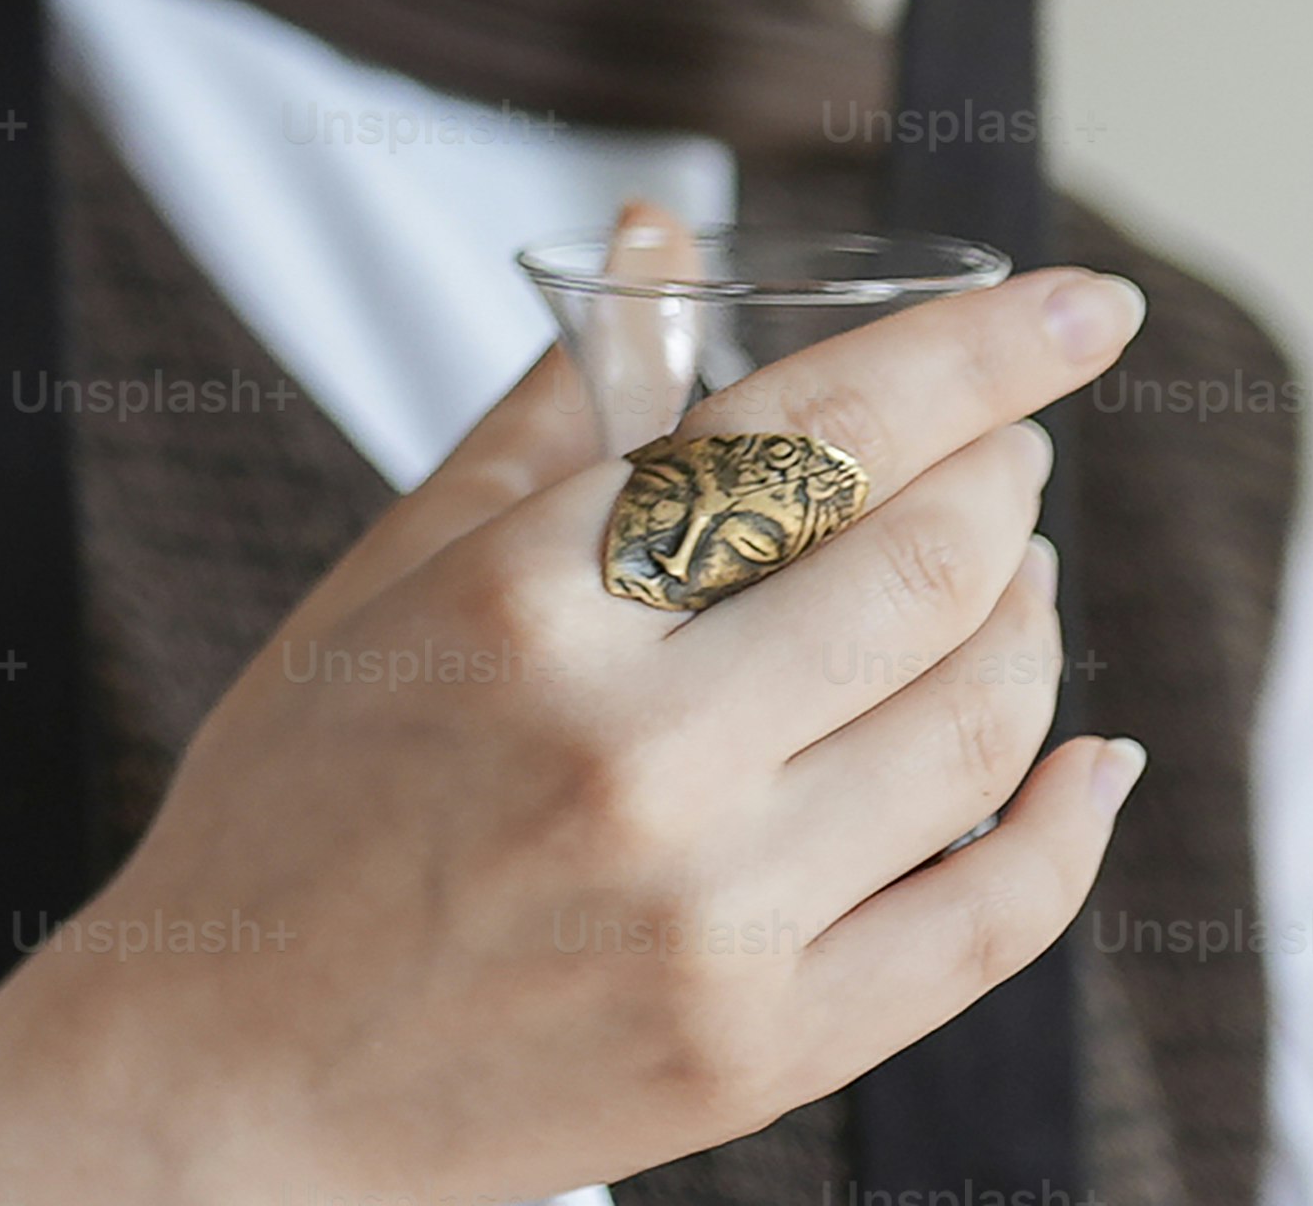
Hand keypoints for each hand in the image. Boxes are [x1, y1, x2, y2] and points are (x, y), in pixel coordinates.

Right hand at [0, 212, 1150, 1205]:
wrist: (226, 1077)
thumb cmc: (292, 810)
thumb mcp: (385, 583)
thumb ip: (553, 411)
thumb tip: (662, 235)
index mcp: (519, 607)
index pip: (809, 433)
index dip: (971, 351)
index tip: (1072, 303)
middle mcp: (629, 753)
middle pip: (923, 564)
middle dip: (1007, 475)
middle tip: (1013, 449)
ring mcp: (709, 913)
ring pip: (977, 724)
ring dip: (1032, 621)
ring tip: (1013, 579)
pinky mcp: (764, 1048)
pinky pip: (993, 918)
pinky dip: (1070, 821)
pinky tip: (1085, 759)